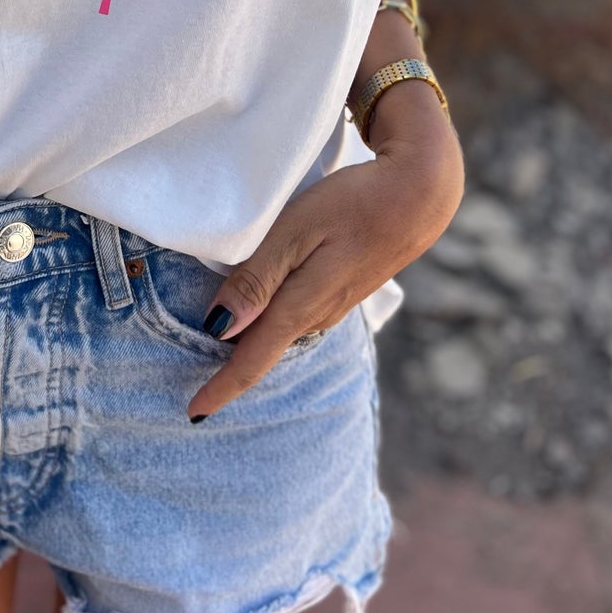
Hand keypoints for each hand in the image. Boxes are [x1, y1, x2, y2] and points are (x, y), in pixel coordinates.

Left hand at [187, 83, 462, 420]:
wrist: (419, 197)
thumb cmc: (352, 204)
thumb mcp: (294, 232)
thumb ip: (256, 279)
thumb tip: (218, 328)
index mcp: (301, 305)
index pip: (253, 361)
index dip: (221, 390)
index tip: (192, 415)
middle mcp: (318, 316)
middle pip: (265, 352)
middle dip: (231, 375)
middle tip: (195, 396)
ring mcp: (334, 305)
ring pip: (282, 335)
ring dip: (252, 350)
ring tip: (219, 363)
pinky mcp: (343, 289)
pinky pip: (298, 319)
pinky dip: (273, 327)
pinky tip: (263, 322)